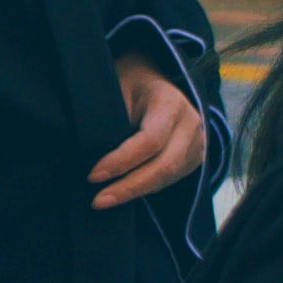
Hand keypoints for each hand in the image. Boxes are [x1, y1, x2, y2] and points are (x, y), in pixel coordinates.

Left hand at [91, 50, 209, 210]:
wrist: (156, 81)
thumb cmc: (130, 83)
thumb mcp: (116, 87)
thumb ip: (109, 116)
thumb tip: (85, 151)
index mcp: (170, 101)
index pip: (150, 139)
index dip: (121, 161)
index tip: (93, 175)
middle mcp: (190, 123)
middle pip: (165, 165)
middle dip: (130, 187)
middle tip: (98, 201)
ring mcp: (197, 142)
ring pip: (169, 177)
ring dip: (136, 192)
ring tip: (105, 200)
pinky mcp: (194, 157)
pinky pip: (171, 179)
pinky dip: (146, 188)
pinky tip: (122, 193)